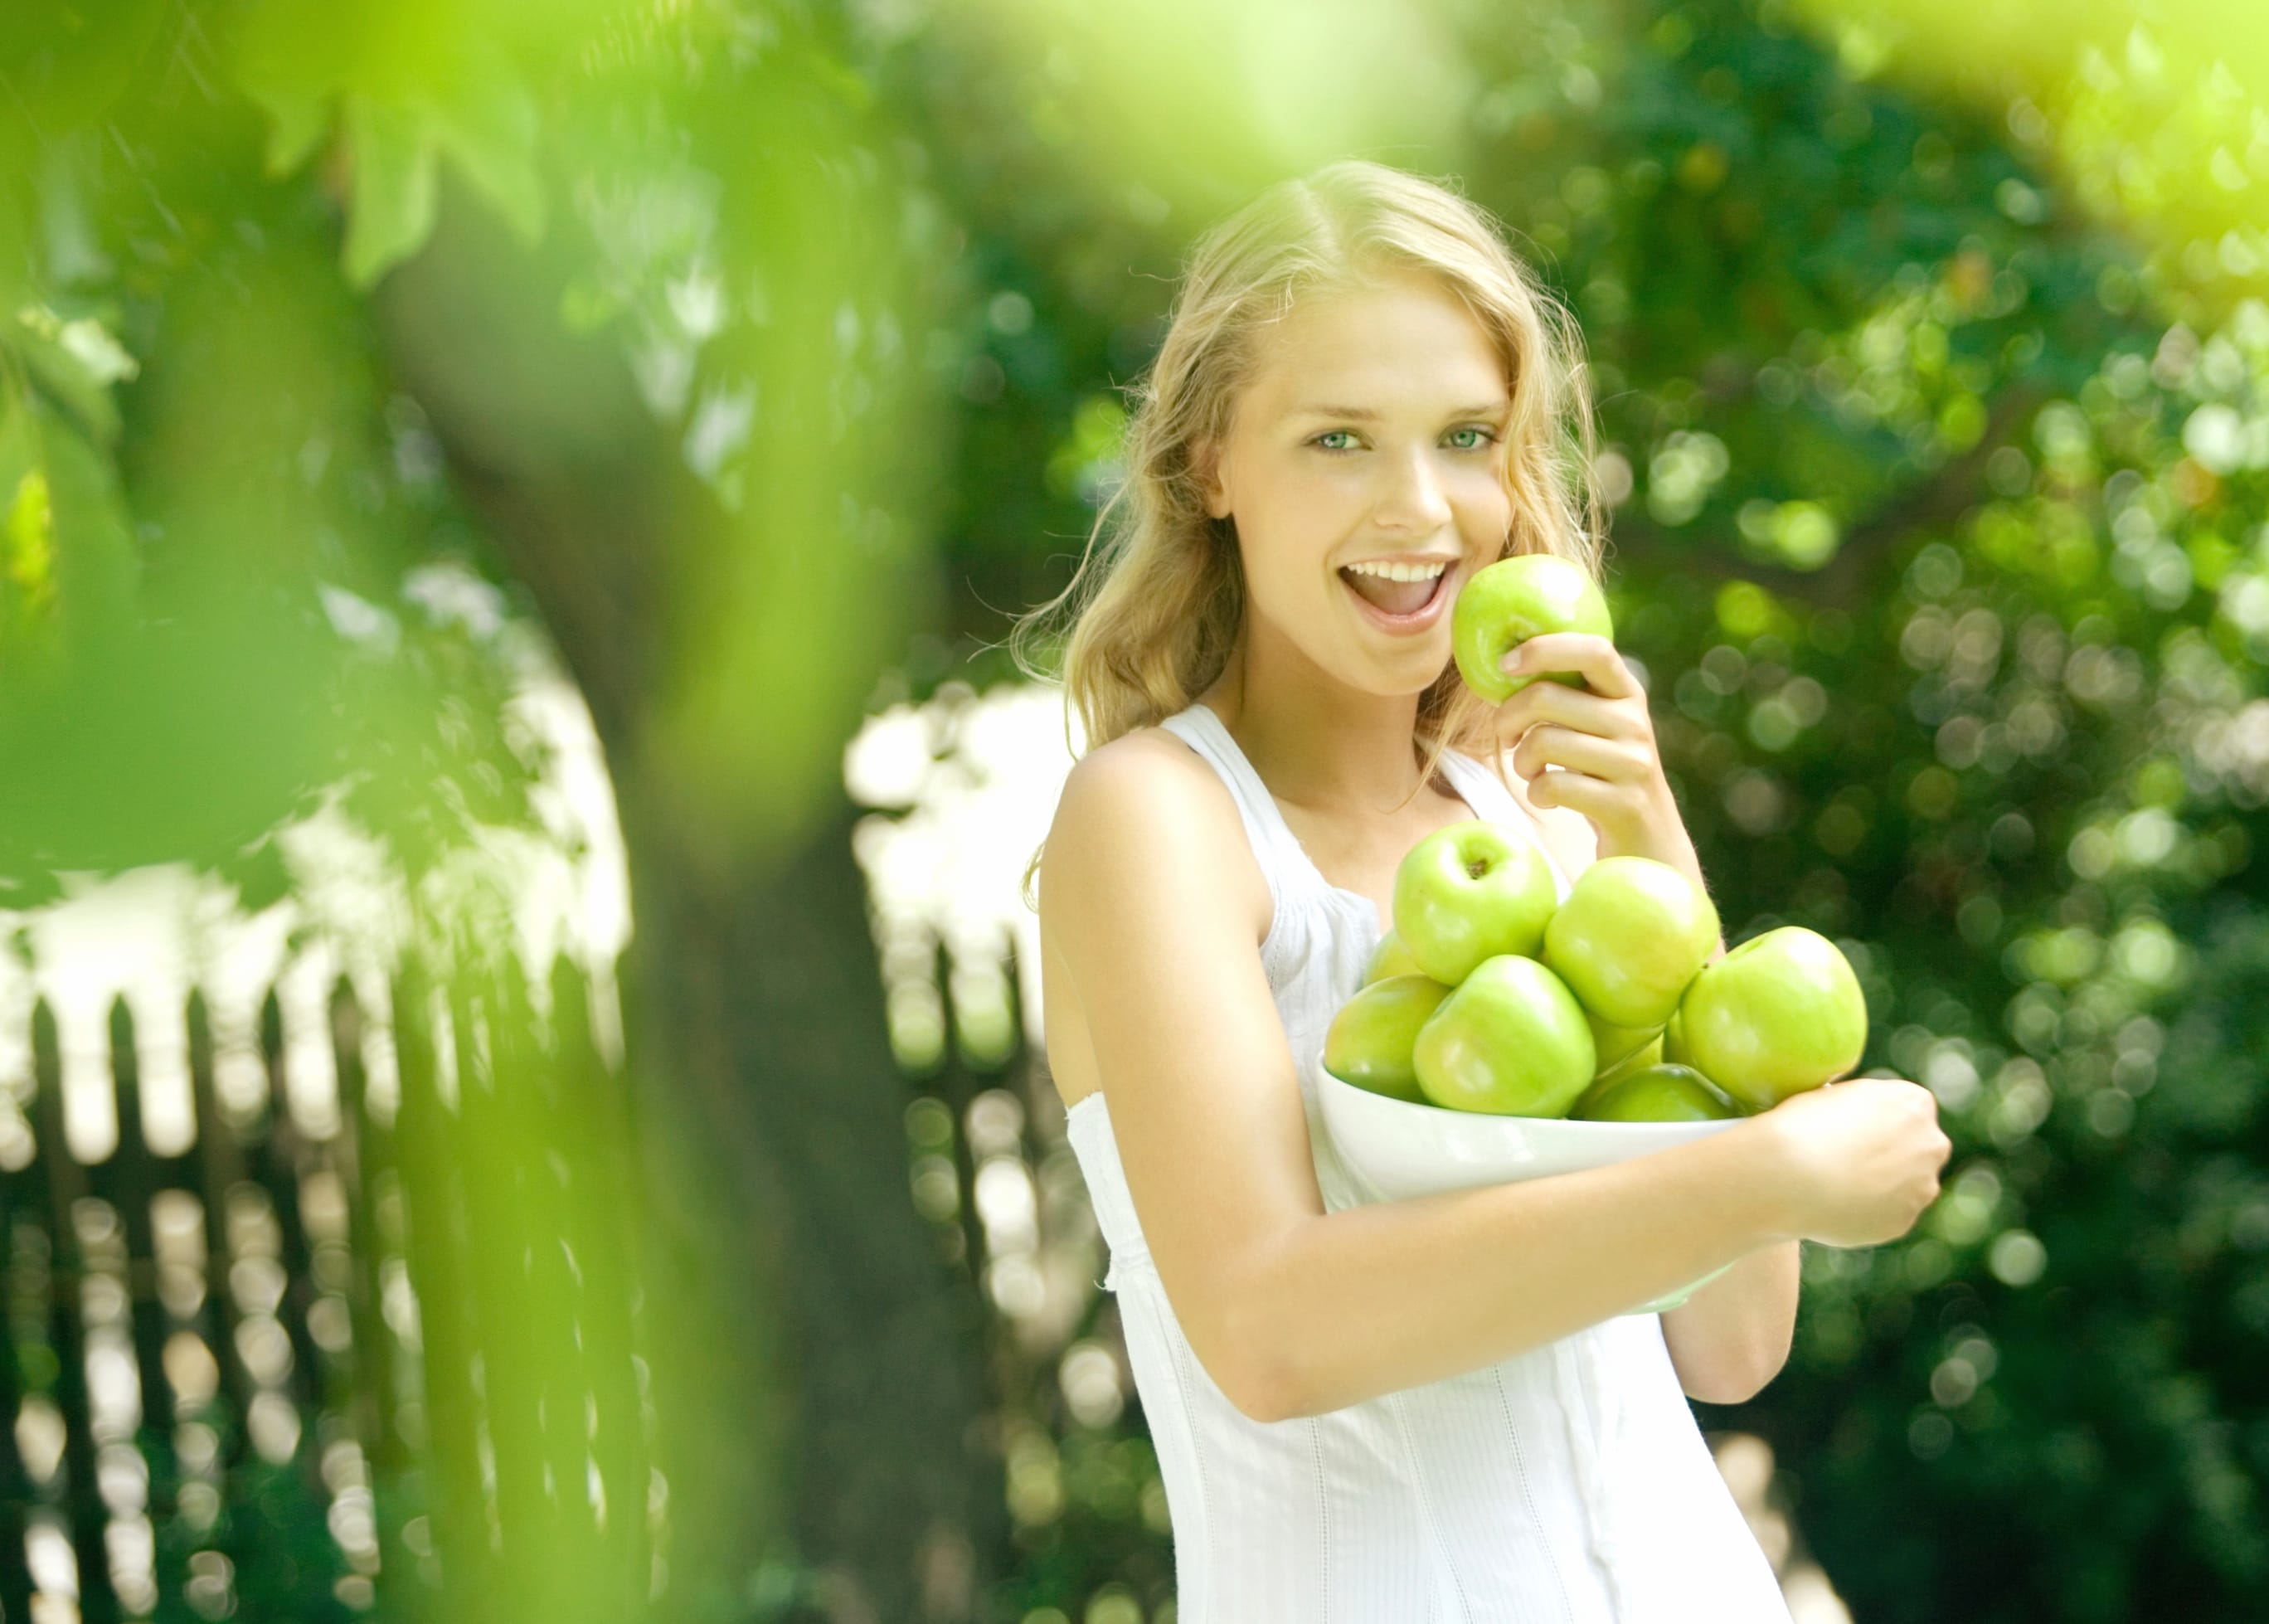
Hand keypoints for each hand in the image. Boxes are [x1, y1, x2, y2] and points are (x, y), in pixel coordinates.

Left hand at [1492, 634, 1691, 871]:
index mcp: (1627, 694)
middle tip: (1507, 737)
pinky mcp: (1623, 803)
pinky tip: (1547, 799)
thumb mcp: (1595, 729)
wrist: (1650, 845)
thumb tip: (1505, 663)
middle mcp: (1635, 722)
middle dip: (1507, 717)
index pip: (1592, 649)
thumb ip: (1567, 697)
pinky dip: (1536, 793)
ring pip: (1543, 740)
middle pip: (1545, 696)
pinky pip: (1553, 785)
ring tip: (1532, 774)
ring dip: (1520, 761)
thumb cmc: (1603, 779)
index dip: (1544, 648)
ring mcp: (1633, 763)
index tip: (1506, 664)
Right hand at [1749, 1078, 1951, 1247]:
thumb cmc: (1802, 1126)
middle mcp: (1930, 1144)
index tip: (1854, 1129)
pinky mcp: (1904, 1222)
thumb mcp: (1838, 1095)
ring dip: (1884, 1186)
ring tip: (1838, 1186)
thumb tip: (1863, 1121)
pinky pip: (1889, 1215)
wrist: (1789, 1175)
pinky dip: (1869, 1212)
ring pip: (1908, 1186)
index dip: (1880, 1120)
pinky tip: (1836, 1206)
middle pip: (1920, 1148)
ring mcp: (1921, 1187)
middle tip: (1851, 1159)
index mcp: (1914, 1103)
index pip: (1909, 1109)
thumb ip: (1866, 1108)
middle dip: (1895, 1155)